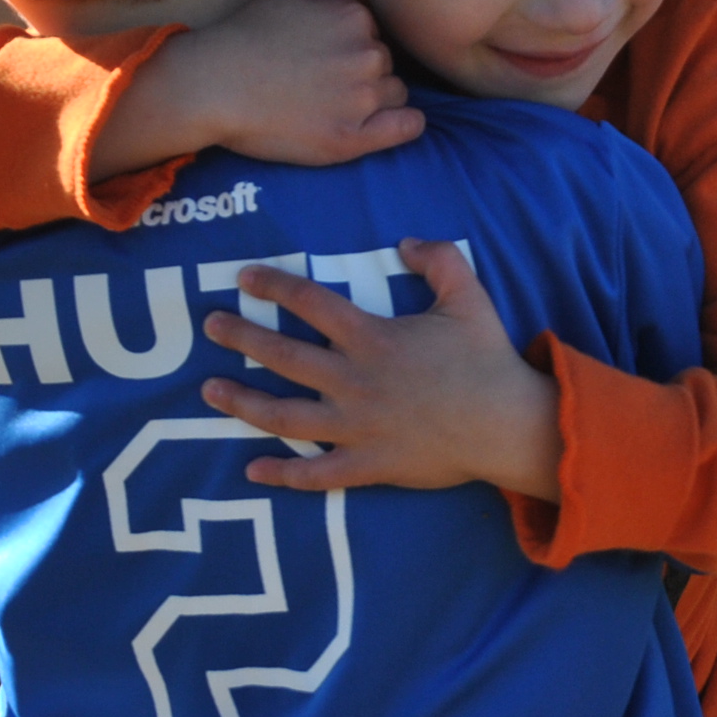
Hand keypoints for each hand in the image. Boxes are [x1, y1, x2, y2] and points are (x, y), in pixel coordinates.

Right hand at [154, 0, 424, 166]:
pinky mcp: (352, 138)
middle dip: (364, 74)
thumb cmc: (245, 38)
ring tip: (333, 106)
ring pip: (394, 95)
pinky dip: (405, 125)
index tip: (325, 63)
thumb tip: (359, 10)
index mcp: (355, 18)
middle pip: (386, 66)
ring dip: (375, 100)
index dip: (351, 51)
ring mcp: (362, 98)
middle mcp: (367, 54)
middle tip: (323, 86)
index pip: (374, 36)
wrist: (213, 84)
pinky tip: (395, 125)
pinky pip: (406, 127)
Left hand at [200, 240, 562, 497]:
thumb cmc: (487, 360)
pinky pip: (316, 474)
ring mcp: (356, 428)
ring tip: (210, 391)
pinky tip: (252, 469)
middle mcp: (353, 382)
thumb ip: (438, 260)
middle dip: (241, 337)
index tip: (245, 278)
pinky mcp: (368, 465)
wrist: (506, 425)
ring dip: (243, 403)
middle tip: (211, 324)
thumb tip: (406, 242)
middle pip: (283, 356)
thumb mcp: (468, 296)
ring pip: (285, 416)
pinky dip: (282, 474)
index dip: (274, 286)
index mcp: (371, 339)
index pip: (310, 304)